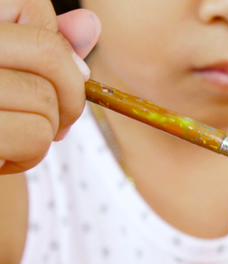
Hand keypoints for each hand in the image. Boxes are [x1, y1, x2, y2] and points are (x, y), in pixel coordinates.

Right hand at [0, 0, 100, 173]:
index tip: (67, 76)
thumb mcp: (14, 72)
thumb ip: (46, 46)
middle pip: (47, 53)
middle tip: (62, 119)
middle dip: (71, 94)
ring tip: (21, 138)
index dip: (60, 47)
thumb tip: (90, 23)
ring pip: (44, 98)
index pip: (31, 7)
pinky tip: (7, 155)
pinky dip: (32, 154)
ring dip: (48, 129)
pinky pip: (34, 135)